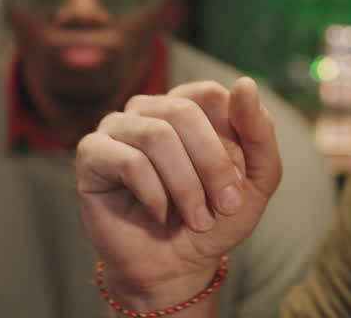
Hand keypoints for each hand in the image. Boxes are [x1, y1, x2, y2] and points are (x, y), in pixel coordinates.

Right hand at [75, 77, 281, 310]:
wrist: (178, 266)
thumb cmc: (217, 217)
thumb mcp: (257, 176)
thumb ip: (258, 130)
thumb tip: (245, 83)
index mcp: (188, 104)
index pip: (211, 94)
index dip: (230, 140)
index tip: (238, 181)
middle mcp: (149, 108)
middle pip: (184, 111)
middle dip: (211, 165)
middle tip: (225, 205)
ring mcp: (117, 128)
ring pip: (156, 136)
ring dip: (186, 186)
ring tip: (197, 218)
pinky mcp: (92, 155)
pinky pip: (129, 162)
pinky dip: (156, 195)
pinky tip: (161, 216)